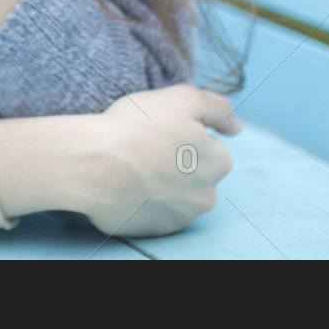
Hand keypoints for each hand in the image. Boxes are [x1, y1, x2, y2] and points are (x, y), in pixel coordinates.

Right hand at [80, 84, 240, 237]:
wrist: (91, 163)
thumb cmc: (135, 127)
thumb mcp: (182, 98)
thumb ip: (218, 108)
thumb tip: (236, 127)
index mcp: (217, 164)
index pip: (213, 147)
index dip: (187, 135)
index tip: (163, 131)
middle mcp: (205, 197)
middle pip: (196, 174)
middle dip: (179, 162)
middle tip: (147, 147)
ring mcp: (178, 217)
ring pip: (176, 195)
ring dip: (162, 183)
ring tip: (133, 166)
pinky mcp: (152, 230)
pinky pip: (153, 212)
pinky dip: (143, 200)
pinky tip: (125, 184)